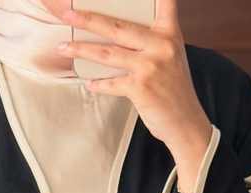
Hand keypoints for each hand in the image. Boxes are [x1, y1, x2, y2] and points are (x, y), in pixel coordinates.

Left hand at [56, 0, 212, 187]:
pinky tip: (88, 83)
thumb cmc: (174, 90)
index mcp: (169, 33)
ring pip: (108, 53)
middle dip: (89, 19)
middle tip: (67, 15)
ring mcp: (150, 66)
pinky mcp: (141, 87)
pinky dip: (98, 84)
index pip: (164, 2)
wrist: (186, 123)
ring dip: (82, 50)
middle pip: (118, 26)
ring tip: (64, 48)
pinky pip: (111, 82)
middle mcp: (161, 45)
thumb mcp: (171, 56)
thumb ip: (152, 41)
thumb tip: (117, 34)